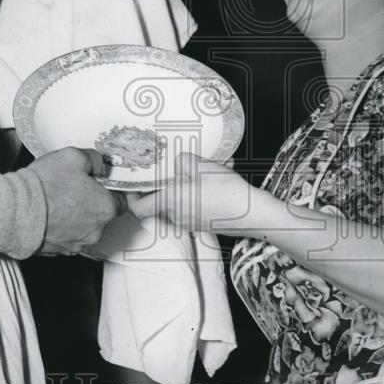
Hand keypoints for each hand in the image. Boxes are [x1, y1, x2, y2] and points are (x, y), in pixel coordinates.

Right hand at [31, 147, 124, 255]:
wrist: (14, 211)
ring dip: (75, 215)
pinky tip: (49, 213)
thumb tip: (100, 165)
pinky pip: (66, 237)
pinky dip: (61, 227)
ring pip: (83, 227)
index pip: (122, 201)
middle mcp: (95, 231)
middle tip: (72, 188)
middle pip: (101, 215)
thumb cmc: (44, 186)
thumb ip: (95, 160)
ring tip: (56, 200)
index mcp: (106, 209)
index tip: (99, 183)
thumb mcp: (74, 156)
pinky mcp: (58, 251)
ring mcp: (76, 244)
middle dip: (90, 202)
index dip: (110, 189)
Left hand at [126, 152, 253, 235]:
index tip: (134, 185)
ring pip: (181, 201)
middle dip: (166, 184)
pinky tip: (219, 176)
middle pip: (160, 201)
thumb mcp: (200, 165)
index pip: (137, 208)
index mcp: (170, 202)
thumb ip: (181, 161)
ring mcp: (191, 222)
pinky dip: (202, 192)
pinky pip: (196, 205)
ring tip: (205, 168)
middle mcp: (176, 216)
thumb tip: (178, 163)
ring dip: (188, 185)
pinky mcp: (204, 223)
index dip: (131, 197)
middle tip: (173, 169)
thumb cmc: (225, 192)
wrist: (252, 214)